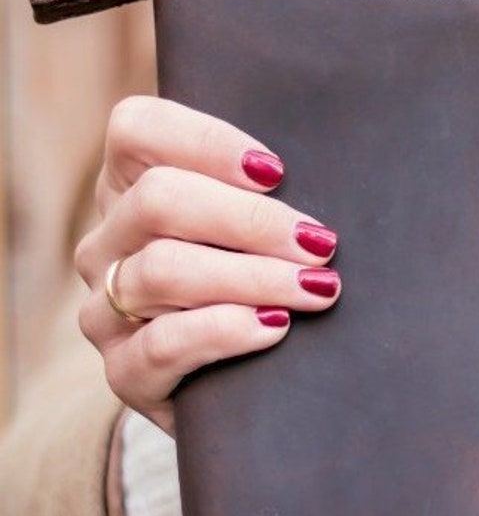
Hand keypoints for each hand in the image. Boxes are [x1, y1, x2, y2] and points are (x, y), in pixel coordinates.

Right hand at [74, 95, 341, 432]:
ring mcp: (107, 308)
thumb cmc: (271, 277)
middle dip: (250, 219)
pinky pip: (161, 345)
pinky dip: (224, 330)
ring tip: (317, 288)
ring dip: (253, 276)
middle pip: (158, 199)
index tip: (276, 170)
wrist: (252, 387)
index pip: (137, 128)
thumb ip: (270, 187)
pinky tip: (275, 326)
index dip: (205, 141)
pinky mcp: (125, 373)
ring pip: (161, 271)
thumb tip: (333, 161)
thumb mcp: (263, 223)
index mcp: (133, 185)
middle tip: (320, 243)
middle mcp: (109, 241)